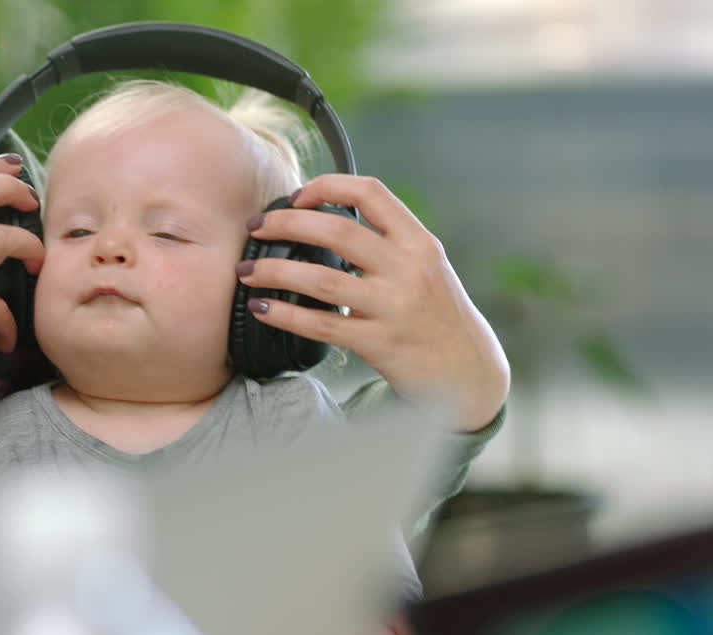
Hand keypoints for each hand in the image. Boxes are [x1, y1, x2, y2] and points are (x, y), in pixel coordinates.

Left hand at [237, 174, 508, 430]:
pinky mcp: (379, 344)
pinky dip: (286, 314)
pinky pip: (322, 325)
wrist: (466, 370)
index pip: (371, 193)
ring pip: (322, 280)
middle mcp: (409, 269)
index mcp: (419, 242)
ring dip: (275, 270)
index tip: (296, 195)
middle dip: (286, 223)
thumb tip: (322, 216)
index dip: (327, 186)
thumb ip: (385, 242)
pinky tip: (261, 308)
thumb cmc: (435, 313)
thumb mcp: (424, 266)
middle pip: (337, 230)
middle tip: (254, 226)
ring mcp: (394, 308)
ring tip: (246, 271)